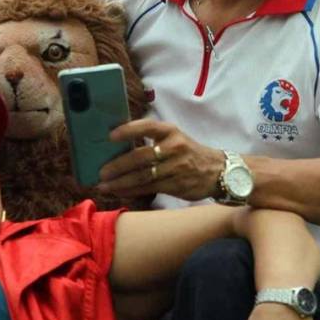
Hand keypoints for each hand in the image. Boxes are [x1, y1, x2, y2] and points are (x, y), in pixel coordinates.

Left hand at [97, 119, 224, 199]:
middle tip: (101, 172)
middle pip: (142, 156)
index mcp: (171, 131)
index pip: (148, 127)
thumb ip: (153, 140)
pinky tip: (120, 192)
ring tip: (104, 186)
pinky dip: (132, 191)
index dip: (128, 130)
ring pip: (143, 176)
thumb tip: (119, 145)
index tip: (110, 136)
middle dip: (119, 165)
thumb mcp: (175, 138)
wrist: (218, 171)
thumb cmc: (189, 153)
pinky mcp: (176, 185)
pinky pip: (149, 188)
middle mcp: (174, 147)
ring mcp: (176, 167)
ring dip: (121, 182)